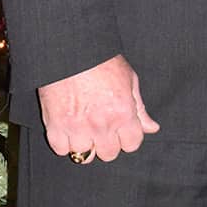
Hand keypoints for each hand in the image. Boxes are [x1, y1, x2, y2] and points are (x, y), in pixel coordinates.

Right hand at [38, 54, 159, 163]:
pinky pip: (61, 150)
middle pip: (109, 154)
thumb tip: (152, 128)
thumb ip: (140, 108)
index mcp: (122, 113)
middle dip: (108, 142)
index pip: (132, 145)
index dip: (129, 137)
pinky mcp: (54, 126)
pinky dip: (64, 142)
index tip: (123, 128)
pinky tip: (69, 127)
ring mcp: (77, 128)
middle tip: (103, 127)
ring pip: (84, 156)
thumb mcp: (129, 79)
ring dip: (86, 144)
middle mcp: (101, 124)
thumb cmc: (102, 61)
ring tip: (84, 127)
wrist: (71, 50)